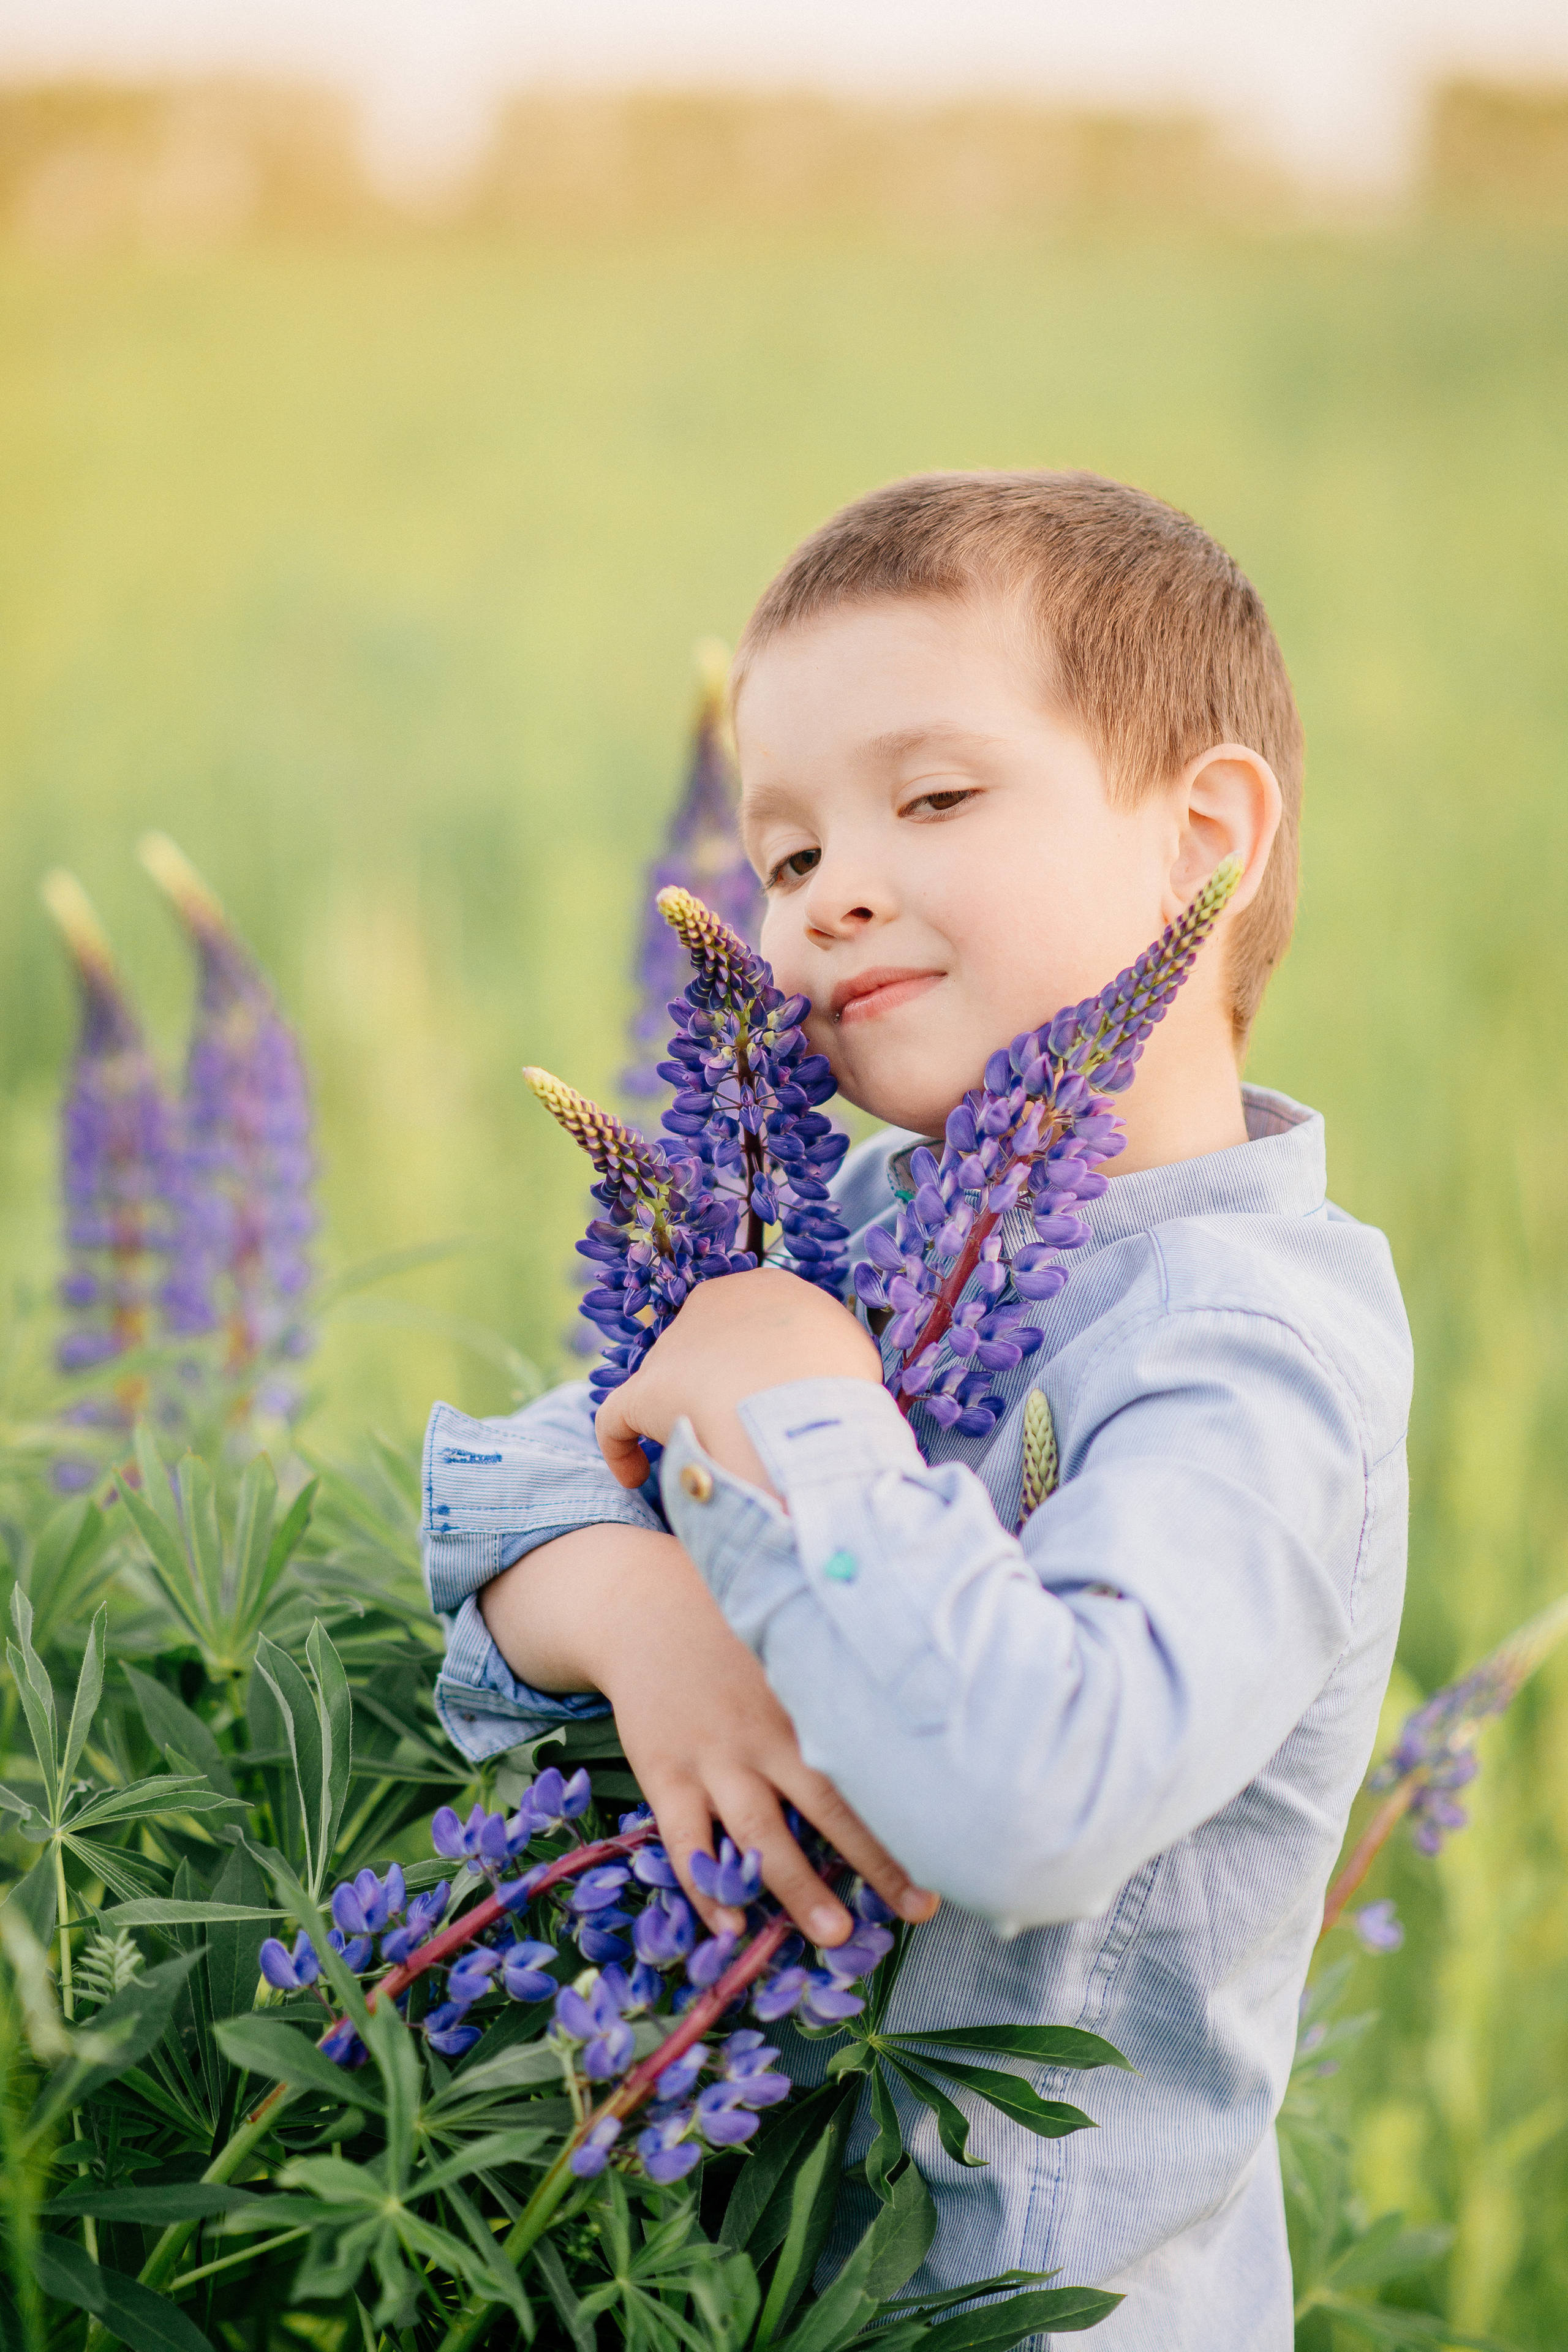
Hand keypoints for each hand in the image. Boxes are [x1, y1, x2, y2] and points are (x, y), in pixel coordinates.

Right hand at [480, 1524, 937, 1944]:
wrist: (643, 1607)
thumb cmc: (737, 1638)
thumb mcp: (795, 1646)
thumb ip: (839, 1686)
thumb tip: (922, 1726)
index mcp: (807, 1700)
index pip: (869, 1763)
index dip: (911, 1809)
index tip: (955, 1852)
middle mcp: (765, 1733)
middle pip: (828, 1805)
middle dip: (876, 1862)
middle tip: (919, 1910)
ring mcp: (712, 1756)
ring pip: (759, 1833)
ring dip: (797, 1887)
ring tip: (835, 1935)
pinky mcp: (664, 1772)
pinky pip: (686, 1840)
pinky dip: (706, 1886)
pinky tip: (729, 1928)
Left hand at [596, 1266, 881, 1490]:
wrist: (810, 1413)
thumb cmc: (842, 1388)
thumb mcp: (849, 1355)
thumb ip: (823, 1358)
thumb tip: (815, 1381)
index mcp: (766, 1288)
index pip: (751, 1323)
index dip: (759, 1366)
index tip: (773, 1402)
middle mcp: (713, 1303)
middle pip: (707, 1349)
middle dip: (720, 1389)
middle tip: (746, 1434)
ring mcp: (675, 1347)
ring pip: (667, 1383)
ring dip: (680, 1418)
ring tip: (709, 1461)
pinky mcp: (646, 1392)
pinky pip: (616, 1420)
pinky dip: (621, 1448)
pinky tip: (634, 1475)